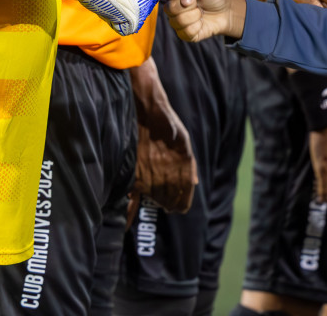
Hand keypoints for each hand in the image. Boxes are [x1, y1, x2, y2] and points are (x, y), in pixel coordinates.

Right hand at [131, 86, 196, 213]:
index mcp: (184, 163)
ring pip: (155, 197)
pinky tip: (133, 215)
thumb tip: (193, 183)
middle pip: (170, 199)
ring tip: (156, 200)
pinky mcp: (137, 171)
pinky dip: (134, 205)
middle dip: (170, 204)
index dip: (182, 204)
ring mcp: (152, 172)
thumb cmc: (168, 125)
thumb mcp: (185, 142)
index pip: (185, 193)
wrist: (149, 112)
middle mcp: (169, 170)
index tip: (180, 209)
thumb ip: (190, 164)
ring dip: (156, 201)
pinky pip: (137, 194)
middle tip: (167, 206)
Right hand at [164, 0, 243, 41]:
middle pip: (170, 8)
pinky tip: (201, 22)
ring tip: (200, 13)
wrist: (226, 11)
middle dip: (190, 5)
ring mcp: (177, 22)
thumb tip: (184, 1)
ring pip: (178, 21)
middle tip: (198, 4)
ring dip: (195, 16)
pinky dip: (198, 26)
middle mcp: (173, 8)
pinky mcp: (184, 34)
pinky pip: (186, 32)